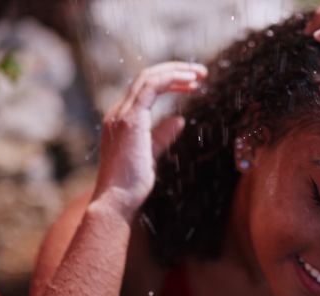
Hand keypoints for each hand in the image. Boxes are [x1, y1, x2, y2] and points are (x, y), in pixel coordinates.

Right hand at [93, 62, 207, 220]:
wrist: (117, 200)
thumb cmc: (131, 184)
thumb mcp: (151, 153)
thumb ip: (163, 135)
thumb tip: (179, 119)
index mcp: (121, 118)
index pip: (144, 88)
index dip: (170, 81)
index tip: (193, 84)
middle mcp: (118, 112)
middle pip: (146, 77)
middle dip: (175, 70)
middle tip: (202, 73)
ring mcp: (121, 114)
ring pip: (148, 77)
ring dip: (176, 71)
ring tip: (200, 74)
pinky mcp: (130, 120)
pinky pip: (150, 87)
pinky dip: (171, 79)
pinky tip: (191, 82)